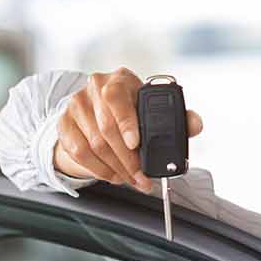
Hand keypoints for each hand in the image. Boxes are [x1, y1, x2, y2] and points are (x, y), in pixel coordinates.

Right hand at [52, 68, 204, 194]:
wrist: (98, 112)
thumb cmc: (132, 111)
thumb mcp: (153, 111)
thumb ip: (178, 118)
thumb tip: (196, 124)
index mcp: (120, 80)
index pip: (117, 97)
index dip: (126, 122)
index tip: (135, 144)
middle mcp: (95, 87)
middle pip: (106, 127)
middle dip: (128, 159)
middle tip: (142, 178)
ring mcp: (76, 104)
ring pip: (93, 144)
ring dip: (116, 168)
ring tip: (132, 180)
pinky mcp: (64, 123)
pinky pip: (79, 152)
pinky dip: (98, 169)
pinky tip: (113, 175)